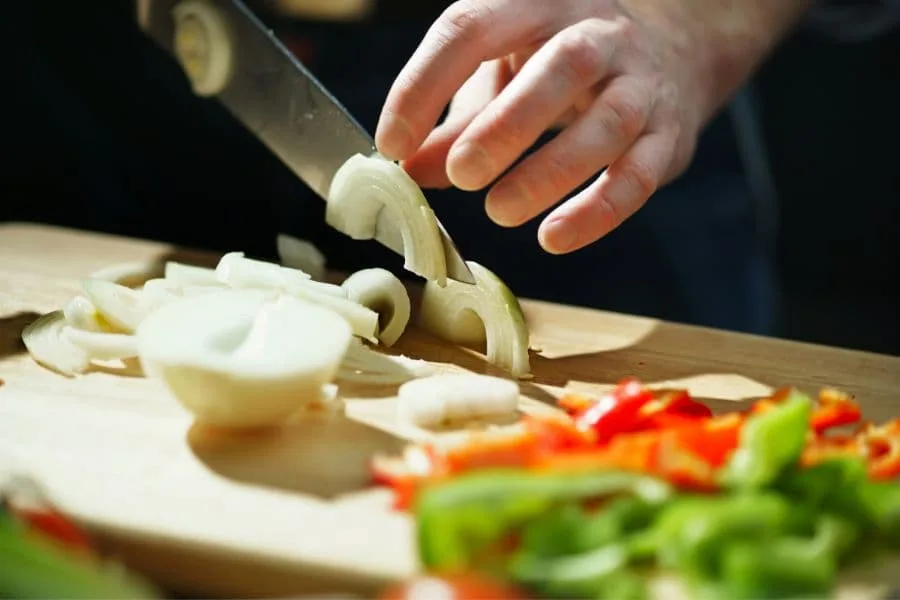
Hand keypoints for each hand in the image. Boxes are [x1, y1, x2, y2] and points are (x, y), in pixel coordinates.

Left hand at [376, 0, 808, 253]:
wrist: (668, 55)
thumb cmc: (558, 69)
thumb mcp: (499, 79)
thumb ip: (454, 123)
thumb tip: (408, 171)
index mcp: (536, 5)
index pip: (472, 27)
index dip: (424, 84)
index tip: (392, 145)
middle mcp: (597, 33)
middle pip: (560, 67)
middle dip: (503, 126)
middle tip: (460, 175)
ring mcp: (641, 82)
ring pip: (607, 122)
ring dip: (550, 172)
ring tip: (500, 211)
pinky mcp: (671, 134)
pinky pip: (640, 175)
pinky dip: (598, 212)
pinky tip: (554, 238)